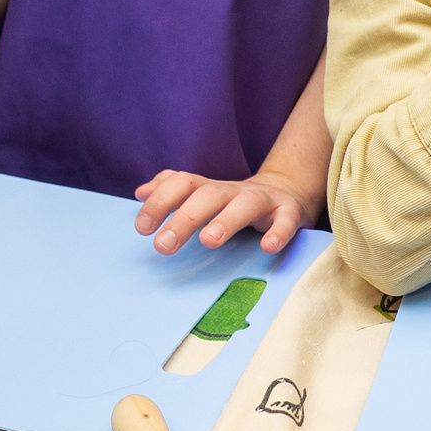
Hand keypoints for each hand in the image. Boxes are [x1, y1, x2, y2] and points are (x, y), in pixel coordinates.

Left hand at [134, 168, 313, 254]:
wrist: (287, 195)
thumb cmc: (235, 203)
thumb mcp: (205, 194)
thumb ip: (172, 190)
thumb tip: (140, 192)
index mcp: (211, 188)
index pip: (182, 183)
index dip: (160, 201)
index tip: (142, 228)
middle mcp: (234, 191)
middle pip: (208, 196)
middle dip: (184, 218)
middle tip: (163, 245)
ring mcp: (264, 200)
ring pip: (245, 204)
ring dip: (226, 220)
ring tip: (208, 241)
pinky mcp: (289, 213)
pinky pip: (286, 220)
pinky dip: (278, 232)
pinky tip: (267, 247)